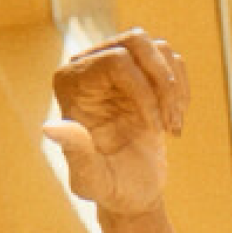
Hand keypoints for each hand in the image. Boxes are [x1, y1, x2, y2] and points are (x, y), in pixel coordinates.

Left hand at [46, 31, 188, 220]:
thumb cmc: (107, 187)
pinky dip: (182, 90)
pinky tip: (174, 122)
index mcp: (71, 84)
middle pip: (137, 40)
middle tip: (169, 124)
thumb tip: (49, 128)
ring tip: (172, 126)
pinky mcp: (142, 73)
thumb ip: (75, 153)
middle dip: (162, 82)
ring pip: (157, 48)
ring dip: (174, 89)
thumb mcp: (91, 178)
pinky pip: (171, 59)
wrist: (131, 191)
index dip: (143, 91)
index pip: (116, 60)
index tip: (154, 128)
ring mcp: (118, 65)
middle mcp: (90, 66)